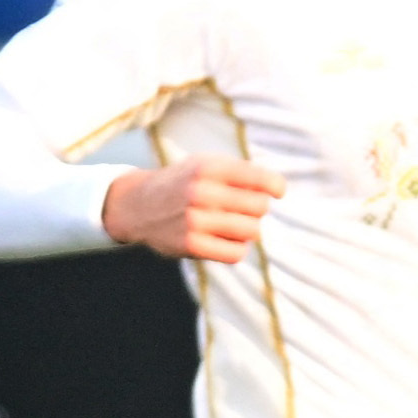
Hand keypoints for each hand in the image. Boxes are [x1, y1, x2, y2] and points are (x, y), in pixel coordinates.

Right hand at [102, 154, 284, 263]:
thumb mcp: (207, 164)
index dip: (276, 187)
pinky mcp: (190, 244)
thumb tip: (279, 187)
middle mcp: (201, 192)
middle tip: (238, 208)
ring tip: (228, 223)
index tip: (276, 192)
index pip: (263, 180)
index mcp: (209, 168)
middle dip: (255, 209)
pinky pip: (236, 253)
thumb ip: (242, 171)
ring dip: (246, 230)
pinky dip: (234, 249)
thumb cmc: (184, 183)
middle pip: (260, 207)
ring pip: (252, 231)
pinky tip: (222, 240)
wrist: (137, 204)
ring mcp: (195, 219)